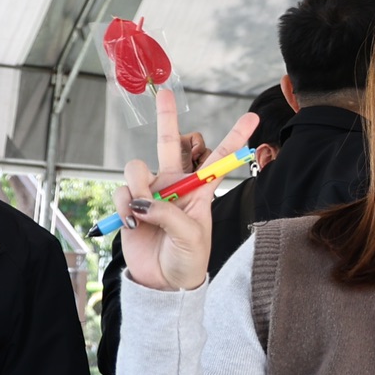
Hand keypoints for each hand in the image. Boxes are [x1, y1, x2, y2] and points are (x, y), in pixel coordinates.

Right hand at [118, 89, 258, 291]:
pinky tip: (131, 221)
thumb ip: (170, 215)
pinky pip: (122, 190)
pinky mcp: (130, 202)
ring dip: (137, 186)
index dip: (235, 138)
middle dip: (167, 117)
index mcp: (200, 190)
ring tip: (142, 214)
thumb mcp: (191, 238)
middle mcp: (175, 184)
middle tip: (164, 92)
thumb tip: (144, 200)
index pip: (218, 159)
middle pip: (171, 143)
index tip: (252, 118)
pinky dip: (124, 204)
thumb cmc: (188, 260)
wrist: (163, 282)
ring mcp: (151, 191)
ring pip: (137, 166)